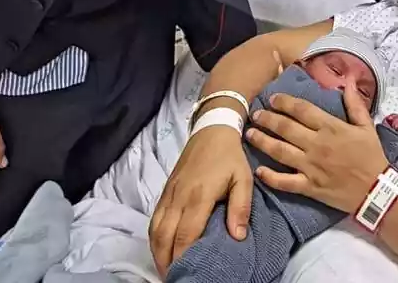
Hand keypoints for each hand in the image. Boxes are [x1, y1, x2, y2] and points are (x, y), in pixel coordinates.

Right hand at [149, 126, 252, 275]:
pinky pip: (154, 217)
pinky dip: (154, 236)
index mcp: (199, 196)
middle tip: (172, 277)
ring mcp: (169, 193)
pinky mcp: (165, 189)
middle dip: (165, 259)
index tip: (184, 272)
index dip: (182, 256)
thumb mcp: (243, 179)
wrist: (211, 129)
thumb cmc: (230, 157)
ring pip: (155, 228)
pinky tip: (160, 246)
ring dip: (156, 250)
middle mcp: (179, 196)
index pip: (185, 234)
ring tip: (164, 268)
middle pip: (164, 235)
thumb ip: (240, 207)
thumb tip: (238, 236)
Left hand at [247, 86, 388, 213]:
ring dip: (262, 141)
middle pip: (286, 128)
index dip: (285, 102)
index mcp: (331, 127)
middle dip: (267, 119)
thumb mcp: (367, 127)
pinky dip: (270, 177)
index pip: (302, 110)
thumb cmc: (372, 156)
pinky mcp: (309, 187)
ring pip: (280, 151)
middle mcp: (317, 145)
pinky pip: (285, 182)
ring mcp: (311, 167)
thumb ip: (355, 104)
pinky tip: (258, 171)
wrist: (377, 190)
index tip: (272, 98)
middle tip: (255, 114)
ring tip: (249, 134)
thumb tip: (349, 80)